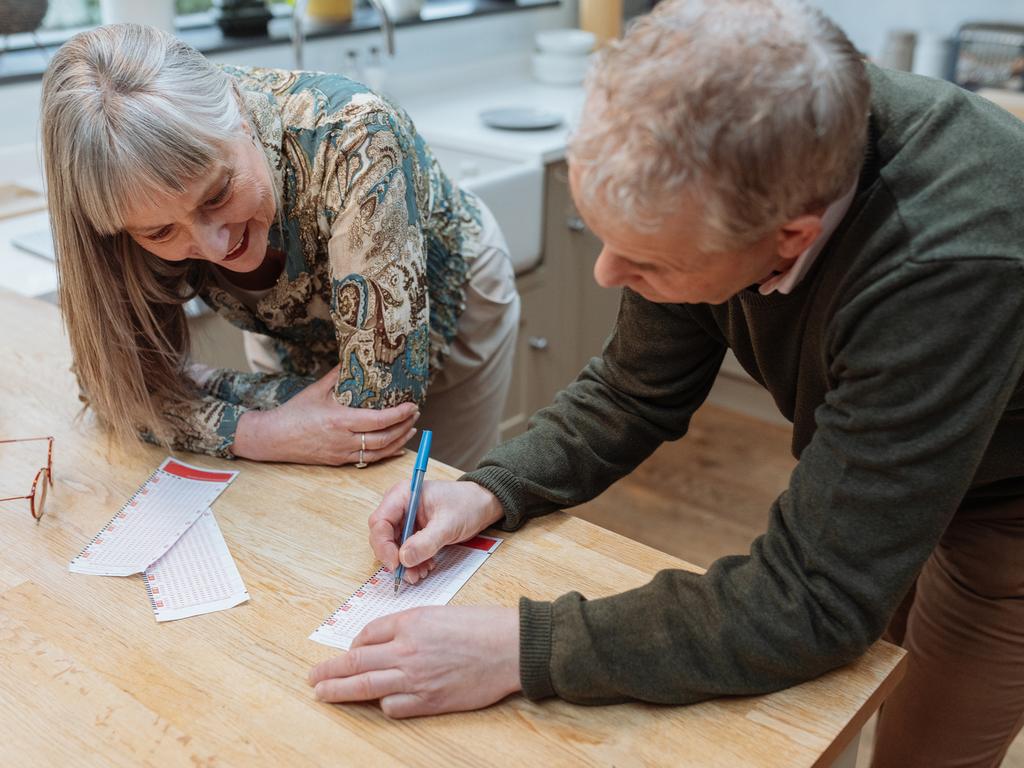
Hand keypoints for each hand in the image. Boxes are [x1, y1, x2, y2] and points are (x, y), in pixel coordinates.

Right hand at [232, 364, 418, 465]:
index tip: (413, 406)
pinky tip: (396, 447)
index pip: (379, 420)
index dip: (399, 414)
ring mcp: (342, 454)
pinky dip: (386, 453)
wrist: (273, 438)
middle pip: (384, 438)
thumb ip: (338, 375)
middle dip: (404, 427)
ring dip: (399, 441)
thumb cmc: (294, 412)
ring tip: (411, 429)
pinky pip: (368, 460)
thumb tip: (353, 357)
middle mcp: (344, 440)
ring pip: (379, 452)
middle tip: (416, 415)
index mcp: (340, 420)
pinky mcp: (339, 461)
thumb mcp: (316, 390)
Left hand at [308, 605, 519, 716]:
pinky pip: (393, 706)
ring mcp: (416, 678)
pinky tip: (379, 702)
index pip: (367, 635)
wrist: (509, 647)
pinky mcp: (429, 700)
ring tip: (324, 694)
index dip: (353, 645)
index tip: (346, 652)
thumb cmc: (480, 626)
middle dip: (329, 672)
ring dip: (341, 691)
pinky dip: (383, 704)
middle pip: (356, 662)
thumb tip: (381, 641)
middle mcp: (407, 650)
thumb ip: (408, 626)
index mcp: (410, 623)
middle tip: (313, 678)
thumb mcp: (438, 612)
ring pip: (366, 686)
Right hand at [369, 480, 503, 584]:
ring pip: (394, 547)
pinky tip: (426, 567)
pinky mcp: (413, 532)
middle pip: (382, 536)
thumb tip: (404, 559)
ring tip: (421, 573)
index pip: (380, 522)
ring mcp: (406, 520)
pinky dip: (413, 562)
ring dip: (405, 563)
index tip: (395, 563)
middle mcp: (399, 507)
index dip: (383, 545)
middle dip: (394, 558)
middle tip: (408, 574)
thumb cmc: (467, 504)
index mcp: (403, 495)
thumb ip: (426, 542)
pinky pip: (406, 550)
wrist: (483, 505)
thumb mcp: (448, 524)